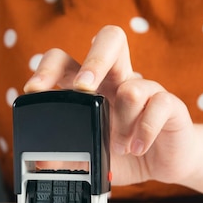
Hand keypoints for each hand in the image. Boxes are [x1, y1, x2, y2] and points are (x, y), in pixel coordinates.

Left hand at [23, 25, 197, 186]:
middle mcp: (117, 80)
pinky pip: (158, 105)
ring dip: (123, 121)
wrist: (165, 162)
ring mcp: (145, 89)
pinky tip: (137, 148)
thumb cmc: (125, 153)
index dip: (47, 69)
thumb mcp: (90, 156)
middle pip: (109, 39)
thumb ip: (69, 155)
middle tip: (84, 87)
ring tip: (120, 146)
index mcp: (92, 86)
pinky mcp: (169, 104)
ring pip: (132, 84)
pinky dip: (144, 131)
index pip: (66, 60)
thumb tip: (43, 161)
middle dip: (94, 60)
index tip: (33, 90)